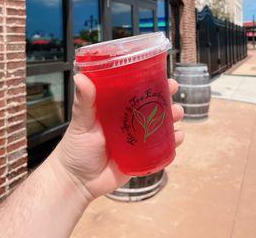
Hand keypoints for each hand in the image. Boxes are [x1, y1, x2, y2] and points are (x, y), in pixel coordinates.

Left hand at [54, 74, 183, 202]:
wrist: (78, 181)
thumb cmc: (76, 147)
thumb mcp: (81, 121)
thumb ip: (83, 101)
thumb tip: (80, 77)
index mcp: (117, 108)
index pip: (137, 90)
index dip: (151, 82)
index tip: (162, 75)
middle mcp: (130, 120)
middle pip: (153, 105)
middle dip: (167, 98)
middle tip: (173, 92)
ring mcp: (138, 138)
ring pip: (162, 124)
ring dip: (173, 117)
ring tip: (177, 115)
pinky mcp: (143, 156)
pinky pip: (163, 148)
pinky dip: (174, 141)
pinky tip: (179, 137)